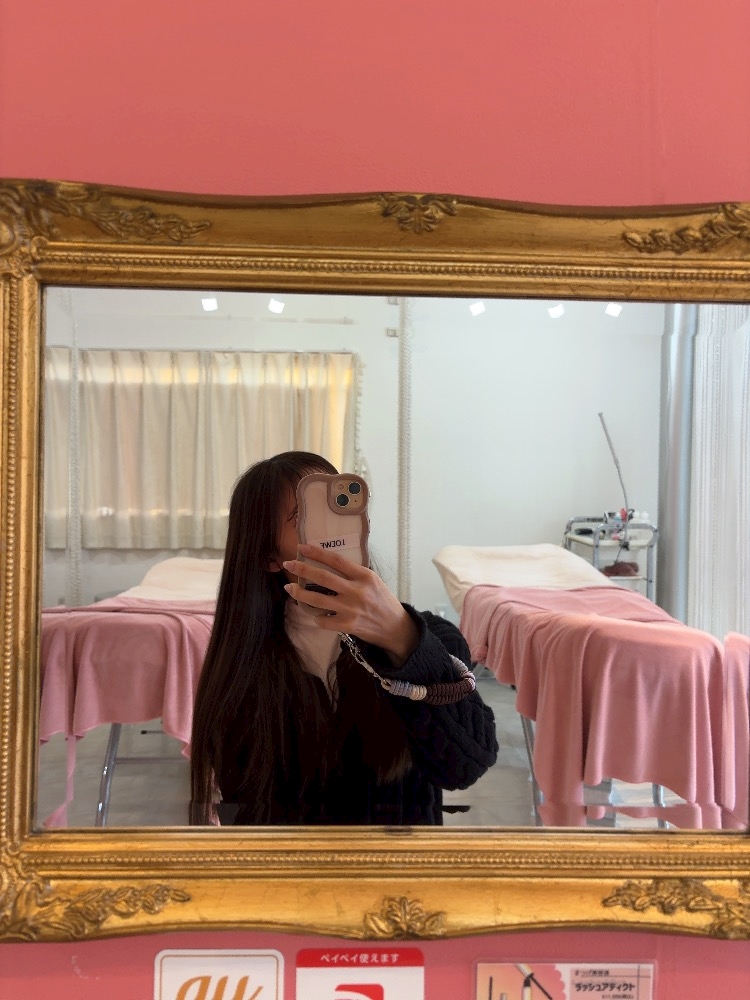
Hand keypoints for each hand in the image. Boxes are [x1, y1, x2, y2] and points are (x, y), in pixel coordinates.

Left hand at [282, 544, 418, 664]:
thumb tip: (328, 564)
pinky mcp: (347, 626)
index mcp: (364, 576)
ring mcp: (351, 609)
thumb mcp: (373, 581)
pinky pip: (323, 620)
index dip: (317, 553)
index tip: (302, 547)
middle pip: (323, 577)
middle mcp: (357, 591)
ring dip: (299, 593)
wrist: (395, 628)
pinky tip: (313, 613)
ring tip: (289, 588)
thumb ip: (354, 574)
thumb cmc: (383, 601)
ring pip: (317, 599)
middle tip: (288, 564)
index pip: (336, 560)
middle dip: (302, 569)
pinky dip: (315, 616)